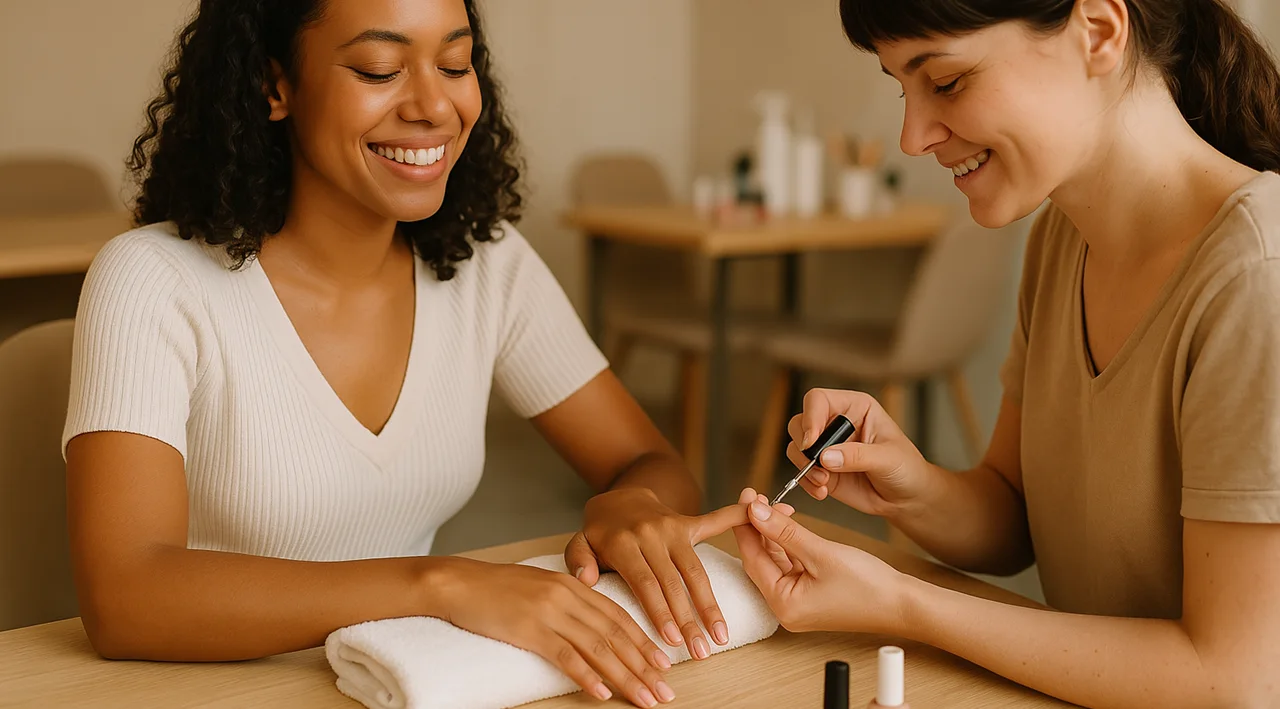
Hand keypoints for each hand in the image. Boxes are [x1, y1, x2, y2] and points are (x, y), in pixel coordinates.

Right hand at [436, 557, 675, 706]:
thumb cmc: (496, 588)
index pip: (619, 615)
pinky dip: (587, 676)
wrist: (459, 582)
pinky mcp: (529, 630)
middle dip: (644, 665)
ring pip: (598, 648)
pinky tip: (602, 692)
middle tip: (665, 689)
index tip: (664, 663)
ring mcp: (550, 613)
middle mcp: (568, 596)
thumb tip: (593, 625)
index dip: (643, 641)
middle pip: (615, 635)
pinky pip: (565, 657)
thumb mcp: (541, 585)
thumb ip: (569, 600)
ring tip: (645, 697)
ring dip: (626, 677)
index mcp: (574, 585)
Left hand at [566, 488, 747, 657]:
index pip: (645, 583)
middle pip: (674, 582)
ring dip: (710, 604)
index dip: (661, 612)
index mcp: (622, 542)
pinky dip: (736, 518)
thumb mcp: (579, 543)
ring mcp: (672, 527)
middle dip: (689, 620)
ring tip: (721, 635)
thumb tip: (586, 579)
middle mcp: (650, 533)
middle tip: (701, 651)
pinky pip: (715, 522)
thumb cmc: (599, 532)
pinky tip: (755, 518)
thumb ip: (577, 560)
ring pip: (695, 570)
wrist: (618, 496)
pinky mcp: (687, 523)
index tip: (674, 641)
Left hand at [731, 487, 908, 635]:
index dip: (746, 524)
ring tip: (772, 505)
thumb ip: (784, 531)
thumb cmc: (867, 585)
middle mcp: (785, 608)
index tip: (745, 497)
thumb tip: (754, 512)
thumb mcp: (821, 552)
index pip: (752, 557)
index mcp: (783, 604)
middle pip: (760, 560)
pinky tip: (787, 524)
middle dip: (757, 527)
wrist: (902, 605)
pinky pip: (790, 566)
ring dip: (773, 534)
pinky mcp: (810, 596)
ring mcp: (798, 603)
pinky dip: (787, 545)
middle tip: (756, 497)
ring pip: (775, 561)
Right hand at [787, 388, 934, 516]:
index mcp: (854, 408)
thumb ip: (858, 456)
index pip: (819, 400)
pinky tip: (823, 491)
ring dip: (804, 466)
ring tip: (823, 481)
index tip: (811, 441)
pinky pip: (800, 471)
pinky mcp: (822, 469)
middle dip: (804, 447)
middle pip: (800, 422)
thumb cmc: (906, 468)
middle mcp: (835, 424)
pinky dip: (806, 482)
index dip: (810, 417)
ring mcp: (827, 447)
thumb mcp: (888, 458)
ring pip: (796, 447)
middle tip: (818, 466)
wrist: (907, 497)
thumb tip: (826, 457)